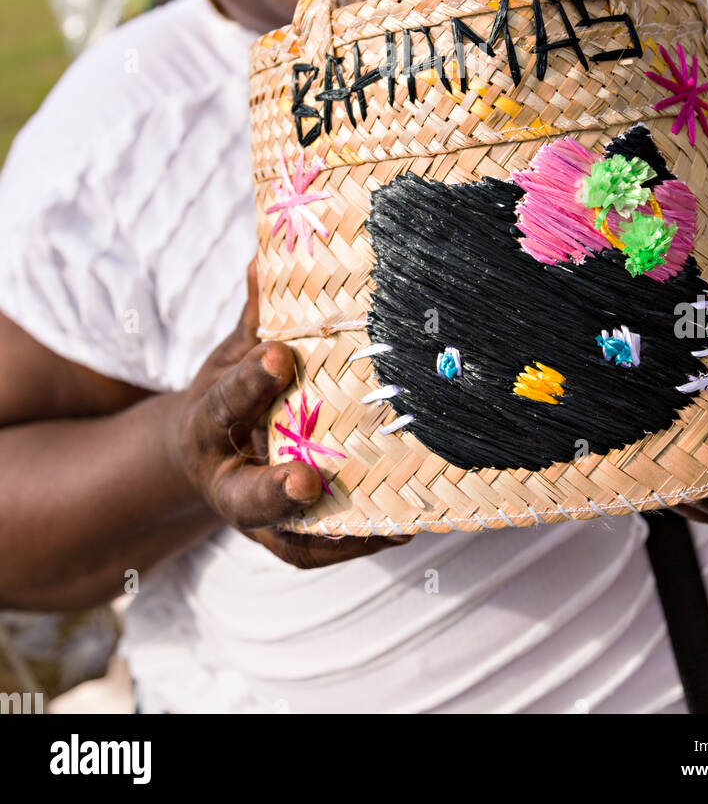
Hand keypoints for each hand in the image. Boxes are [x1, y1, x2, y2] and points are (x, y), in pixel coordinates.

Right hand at [170, 260, 411, 567]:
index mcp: (206, 426)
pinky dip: (357, 542)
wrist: (204, 450)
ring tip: (386, 523)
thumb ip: (254, 317)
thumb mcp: (233, 352)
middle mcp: (224, 480)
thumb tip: (264, 258)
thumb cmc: (228, 390)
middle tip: (307, 481)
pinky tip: (401, 530)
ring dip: (333, 533)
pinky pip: (317, 550)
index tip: (278, 356)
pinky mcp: (284, 538)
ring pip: (286, 539)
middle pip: (244, 497)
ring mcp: (254, 517)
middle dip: (275, 492)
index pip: (222, 404)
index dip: (249, 383)